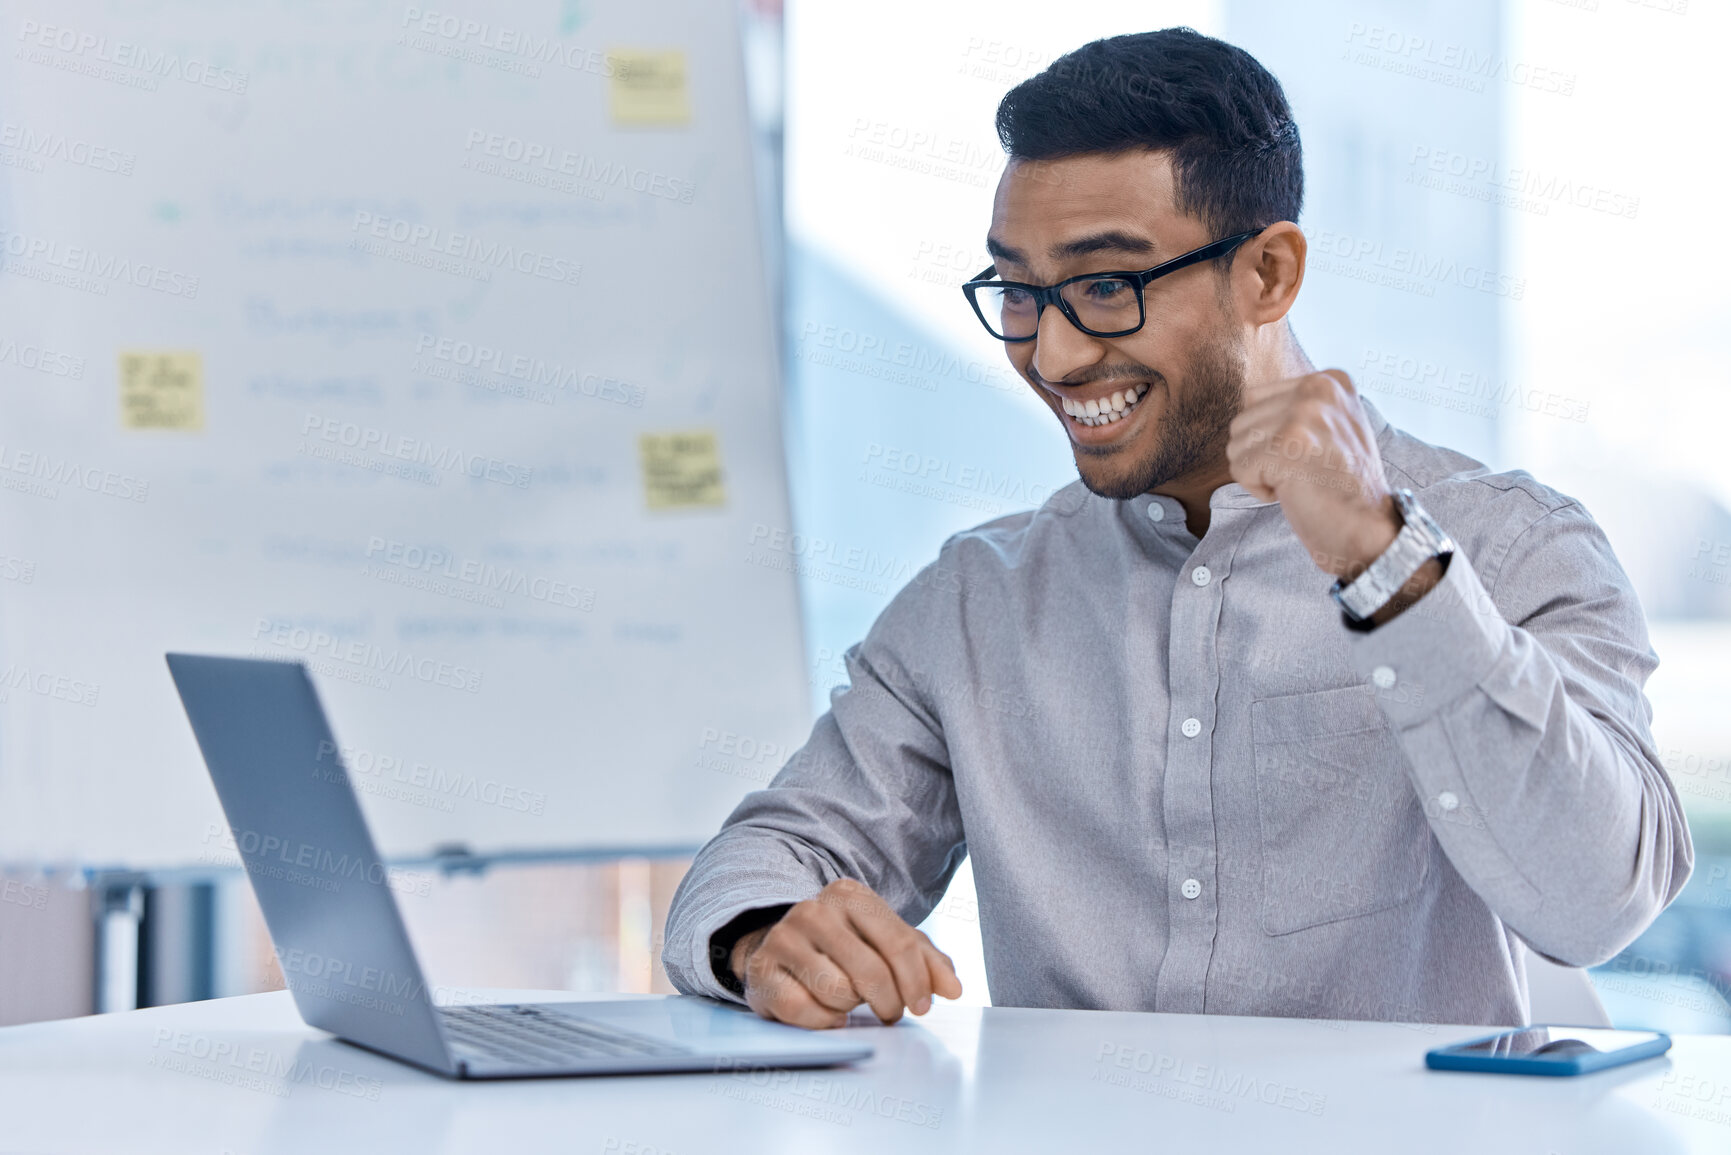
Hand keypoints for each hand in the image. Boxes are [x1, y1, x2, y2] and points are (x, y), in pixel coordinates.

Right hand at [730, 878, 962, 1028]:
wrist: (781, 948)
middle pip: (871, 972)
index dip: (918, 982)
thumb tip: (954, 989)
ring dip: (850, 1006)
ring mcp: (783, 938)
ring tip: (847, 997)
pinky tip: (824, 1010)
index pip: (900, 943)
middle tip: (889, 1011)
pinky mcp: (762, 970)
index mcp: (850, 894)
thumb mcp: (888, 944)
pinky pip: (804, 1010)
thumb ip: (926, 962)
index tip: (922, 1006)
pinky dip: (822, 1020)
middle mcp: (813, 909)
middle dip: (888, 1001)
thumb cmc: (845, 947)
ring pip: (837, 992)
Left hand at [1227, 369, 1441, 623]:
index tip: (1309, 455)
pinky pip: (1239, 468)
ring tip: (1300, 480)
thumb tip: (1246, 398)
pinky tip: (1293, 492)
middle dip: (1260, 455)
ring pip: (1236, 444)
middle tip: (1304, 471)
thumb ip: (1294, 405)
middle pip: (1242, 421)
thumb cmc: (1341, 485)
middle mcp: (1319, 388)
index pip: (1255, 398)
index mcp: (1329, 379)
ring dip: (1259, 472)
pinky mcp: (1288, 445)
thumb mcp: (1329, 426)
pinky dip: (1258, 490)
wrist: (1368, 528)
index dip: (1269, 437)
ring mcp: (1304, 415)